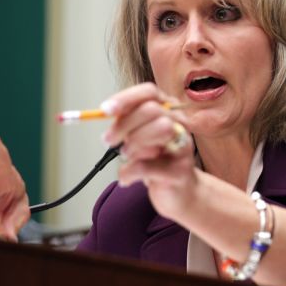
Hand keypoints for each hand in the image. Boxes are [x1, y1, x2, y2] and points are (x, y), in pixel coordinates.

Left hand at [101, 83, 199, 218]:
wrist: (178, 192)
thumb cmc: (157, 160)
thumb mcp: (139, 136)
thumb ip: (126, 123)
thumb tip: (101, 114)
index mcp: (168, 110)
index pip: (149, 92)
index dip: (126, 99)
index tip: (105, 110)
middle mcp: (180, 123)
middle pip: (152, 110)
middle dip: (124, 125)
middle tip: (109, 140)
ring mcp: (184, 146)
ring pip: (161, 128)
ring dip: (134, 143)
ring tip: (126, 155)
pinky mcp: (180, 171)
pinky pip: (148, 166)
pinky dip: (128, 172)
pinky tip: (126, 178)